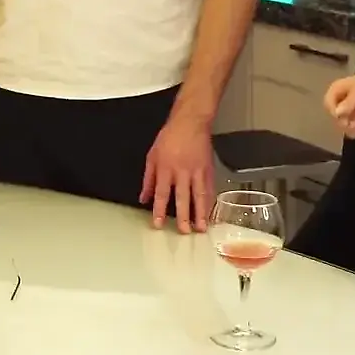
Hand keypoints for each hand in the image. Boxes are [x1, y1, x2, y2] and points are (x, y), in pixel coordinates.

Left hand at [140, 112, 213, 232]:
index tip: (158, 224)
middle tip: (184, 231)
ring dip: (201, 213)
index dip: (159, 210)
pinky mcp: (208, 169)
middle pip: (182, 197)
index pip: (161, 193)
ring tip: (201, 228)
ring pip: (199, 195)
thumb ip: (148, 179)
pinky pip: (209, 189)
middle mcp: (182, 171)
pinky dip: (210, 202)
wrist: (190, 123)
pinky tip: (210, 213)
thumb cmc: (170, 137)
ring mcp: (197, 171)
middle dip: (183, 216)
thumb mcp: (152, 156)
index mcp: (166, 168)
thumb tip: (144, 198)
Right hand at [323, 66, 354, 138]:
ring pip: (344, 121)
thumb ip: (348, 102)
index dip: (333, 113)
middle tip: (353, 127)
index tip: (344, 119)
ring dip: (349, 127)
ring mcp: (351, 105)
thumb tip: (337, 114)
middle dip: (343, 122)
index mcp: (338, 88)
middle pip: (335, 114)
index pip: (328, 104)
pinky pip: (354, 123)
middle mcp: (342, 97)